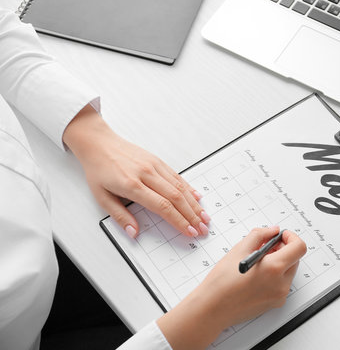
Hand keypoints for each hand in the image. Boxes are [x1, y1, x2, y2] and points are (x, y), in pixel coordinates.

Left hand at [63, 105, 209, 237]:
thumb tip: (133, 233)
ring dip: (194, 204)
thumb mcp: (101, 197)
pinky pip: (177, 176)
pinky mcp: (157, 160)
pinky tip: (197, 197)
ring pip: (180, 186)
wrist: (98, 143)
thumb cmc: (99, 169)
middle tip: (202, 228)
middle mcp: (146, 174)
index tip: (188, 231)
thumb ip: (120, 216)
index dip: (178, 220)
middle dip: (192, 215)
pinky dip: (189, 188)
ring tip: (204, 216)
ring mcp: (154, 166)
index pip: (162, 206)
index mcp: (132, 185)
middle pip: (176, 197)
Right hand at [157, 226, 306, 349]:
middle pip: (295, 259)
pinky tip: (256, 275)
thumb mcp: (239, 249)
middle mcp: (281, 284)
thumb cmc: (221, 282)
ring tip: (257, 262)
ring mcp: (279, 296)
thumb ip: (260, 235)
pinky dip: (274, 276)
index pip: (299, 247)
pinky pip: (282, 284)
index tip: (281, 236)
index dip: (291, 237)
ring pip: (288, 271)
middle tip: (265, 247)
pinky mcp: (275, 303)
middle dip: (283, 249)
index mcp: (274, 268)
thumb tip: (272, 231)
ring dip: (278, 262)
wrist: (212, 308)